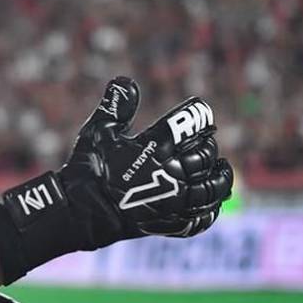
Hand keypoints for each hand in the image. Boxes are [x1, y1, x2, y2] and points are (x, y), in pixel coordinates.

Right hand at [59, 76, 233, 247]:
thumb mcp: (98, 132)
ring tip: (221, 166)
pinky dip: (211, 207)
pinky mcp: (171, 223)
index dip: (196, 112)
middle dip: (208, 143)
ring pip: (212, 186)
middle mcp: (168, 174)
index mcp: (152, 148)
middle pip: (205, 154)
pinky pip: (202, 215)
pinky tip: (212, 199)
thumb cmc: (89, 168)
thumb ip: (116, 106)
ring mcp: (173, 201)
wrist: (80, 211)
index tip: (198, 107)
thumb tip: (125, 80)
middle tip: (205, 138)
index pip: (186, 124)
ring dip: (221, 175)